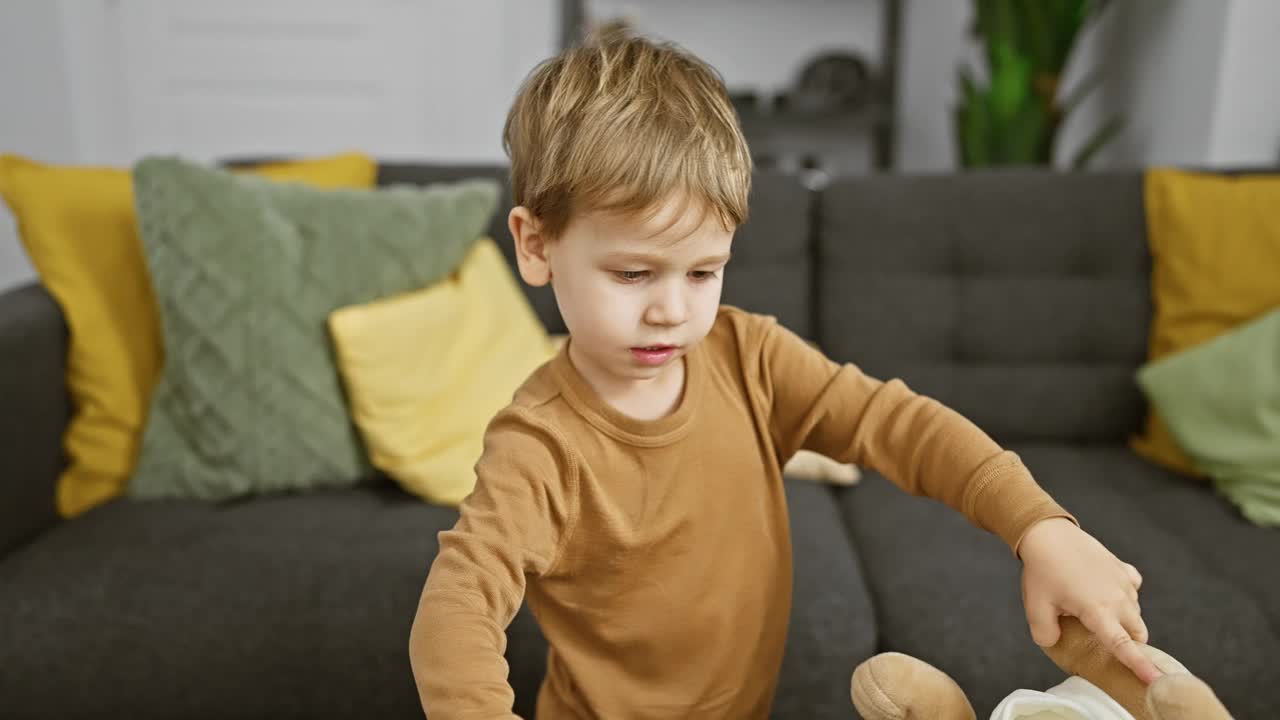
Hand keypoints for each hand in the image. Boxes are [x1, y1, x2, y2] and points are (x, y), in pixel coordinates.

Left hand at [1018, 518, 1159, 683]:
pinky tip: (1104, 591)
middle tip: (1104, 640)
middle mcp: (1118, 598)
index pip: (1123, 645)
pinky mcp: (1123, 569)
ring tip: (1091, 609)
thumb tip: (1056, 643)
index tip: (1156, 681)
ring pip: (1135, 612)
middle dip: (1128, 643)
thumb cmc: (1042, 570)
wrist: (1049, 533)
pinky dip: (1124, 596)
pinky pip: (1133, 589)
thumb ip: (1046, 634)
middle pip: (1137, 633)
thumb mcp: (1035, 607)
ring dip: (1122, 619)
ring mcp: (1123, 582)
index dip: (1139, 665)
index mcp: (1097, 610)